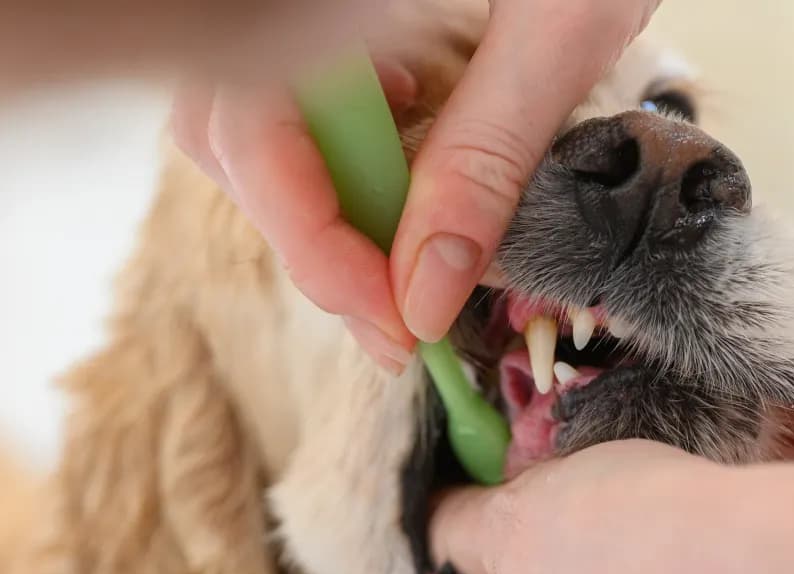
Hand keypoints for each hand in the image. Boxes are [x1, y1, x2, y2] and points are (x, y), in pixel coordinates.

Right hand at [171, 0, 661, 371]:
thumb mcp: (560, 23)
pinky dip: (343, 161)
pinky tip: (405, 164)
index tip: (393, 318)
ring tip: (402, 257)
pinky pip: (296, 104)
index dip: (311, 242)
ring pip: (254, 132)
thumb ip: (488, 152)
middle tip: (397, 322)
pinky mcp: (333, 20)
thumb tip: (425, 296)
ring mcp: (300, 13)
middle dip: (317, 247)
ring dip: (326, 211)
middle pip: (234, 143)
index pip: (246, 130)